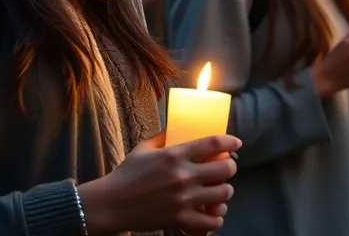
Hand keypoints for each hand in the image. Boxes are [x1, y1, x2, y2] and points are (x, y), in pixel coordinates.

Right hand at [78, 133, 239, 234]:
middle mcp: (183, 176)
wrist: (111, 204)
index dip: (230, 141)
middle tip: (225, 169)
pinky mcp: (181, 220)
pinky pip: (212, 221)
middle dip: (229, 167)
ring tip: (218, 191)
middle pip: (225, 169)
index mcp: (175, 155)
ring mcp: (184, 199)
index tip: (236, 143)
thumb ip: (163, 137)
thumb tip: (177, 126)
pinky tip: (211, 213)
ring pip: (224, 194)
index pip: (213, 143)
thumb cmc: (126, 175)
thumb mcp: (144, 148)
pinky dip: (215, 218)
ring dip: (224, 192)